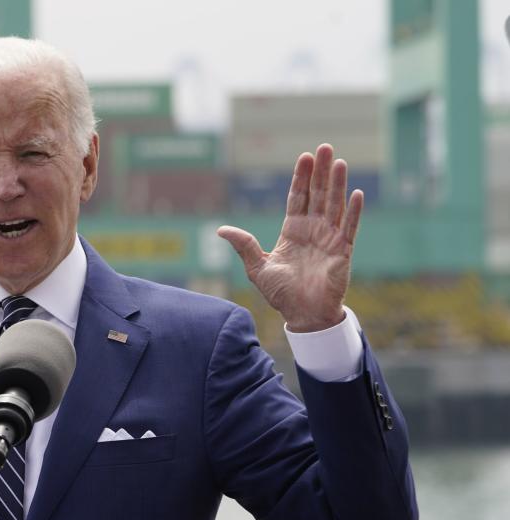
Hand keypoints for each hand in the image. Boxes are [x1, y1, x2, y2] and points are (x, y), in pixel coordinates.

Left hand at [217, 144, 362, 331]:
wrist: (302, 315)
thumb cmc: (281, 293)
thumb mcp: (257, 267)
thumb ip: (243, 245)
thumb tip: (221, 229)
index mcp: (293, 231)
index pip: (298, 197)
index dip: (301, 178)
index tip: (304, 157)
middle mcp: (313, 230)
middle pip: (318, 194)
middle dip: (321, 171)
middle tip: (324, 147)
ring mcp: (329, 239)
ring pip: (334, 205)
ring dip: (337, 183)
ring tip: (338, 161)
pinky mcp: (343, 251)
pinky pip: (349, 227)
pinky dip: (353, 211)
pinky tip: (355, 193)